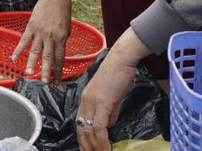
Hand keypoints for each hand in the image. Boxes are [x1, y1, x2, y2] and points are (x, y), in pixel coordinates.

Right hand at [12, 0, 73, 82]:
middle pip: (48, 57)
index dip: (59, 71)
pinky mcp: (31, 27)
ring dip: (32, 63)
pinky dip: (19, 49)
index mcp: (61, 38)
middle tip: (44, 82)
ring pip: (35, 50)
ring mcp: (40, 32)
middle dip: (46, 71)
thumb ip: (61, 41)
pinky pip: (24, 40)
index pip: (60, 58)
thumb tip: (57, 52)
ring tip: (28, 74)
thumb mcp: (67, 28)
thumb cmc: (63, 11)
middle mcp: (51, 37)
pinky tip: (14, 58)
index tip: (57, 82)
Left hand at [76, 28, 152, 150]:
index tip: (87, 148)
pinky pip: (98, 126)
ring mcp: (92, 101)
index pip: (79, 122)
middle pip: (80, 128)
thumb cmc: (119, 75)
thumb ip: (109, 111)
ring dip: (94, 146)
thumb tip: (109, 125)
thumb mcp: (112, 97)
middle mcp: (85, 100)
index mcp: (85, 98)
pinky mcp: (101, 102)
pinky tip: (106, 147)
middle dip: (85, 145)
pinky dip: (102, 139)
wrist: (122, 60)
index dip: (82, 138)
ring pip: (87, 129)